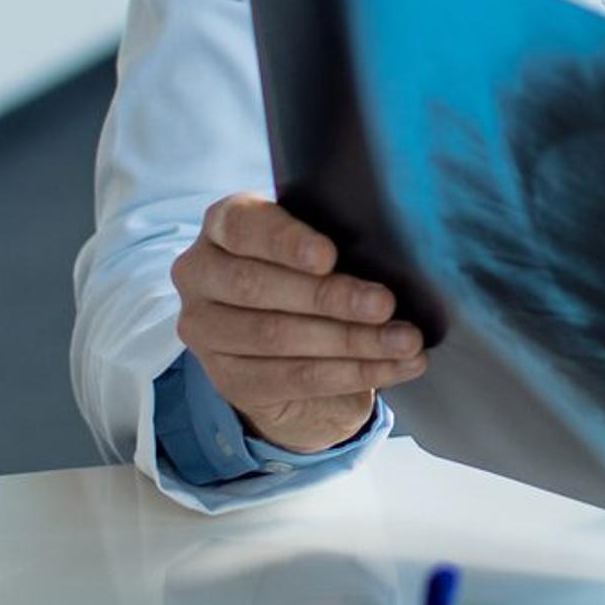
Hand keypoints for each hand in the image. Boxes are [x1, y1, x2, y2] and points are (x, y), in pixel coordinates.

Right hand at [174, 194, 425, 454]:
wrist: (285, 342)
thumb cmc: (307, 273)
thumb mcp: (313, 246)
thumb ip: (330, 244)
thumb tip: (391, 256)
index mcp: (222, 225)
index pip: (243, 226)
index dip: (286, 242)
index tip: (329, 256)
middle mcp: (200, 274)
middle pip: (258, 287)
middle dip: (330, 298)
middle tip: (385, 304)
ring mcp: (205, 330)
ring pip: (277, 337)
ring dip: (350, 342)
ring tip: (405, 342)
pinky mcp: (227, 378)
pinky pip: (292, 378)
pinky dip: (350, 374)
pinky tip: (392, 367)